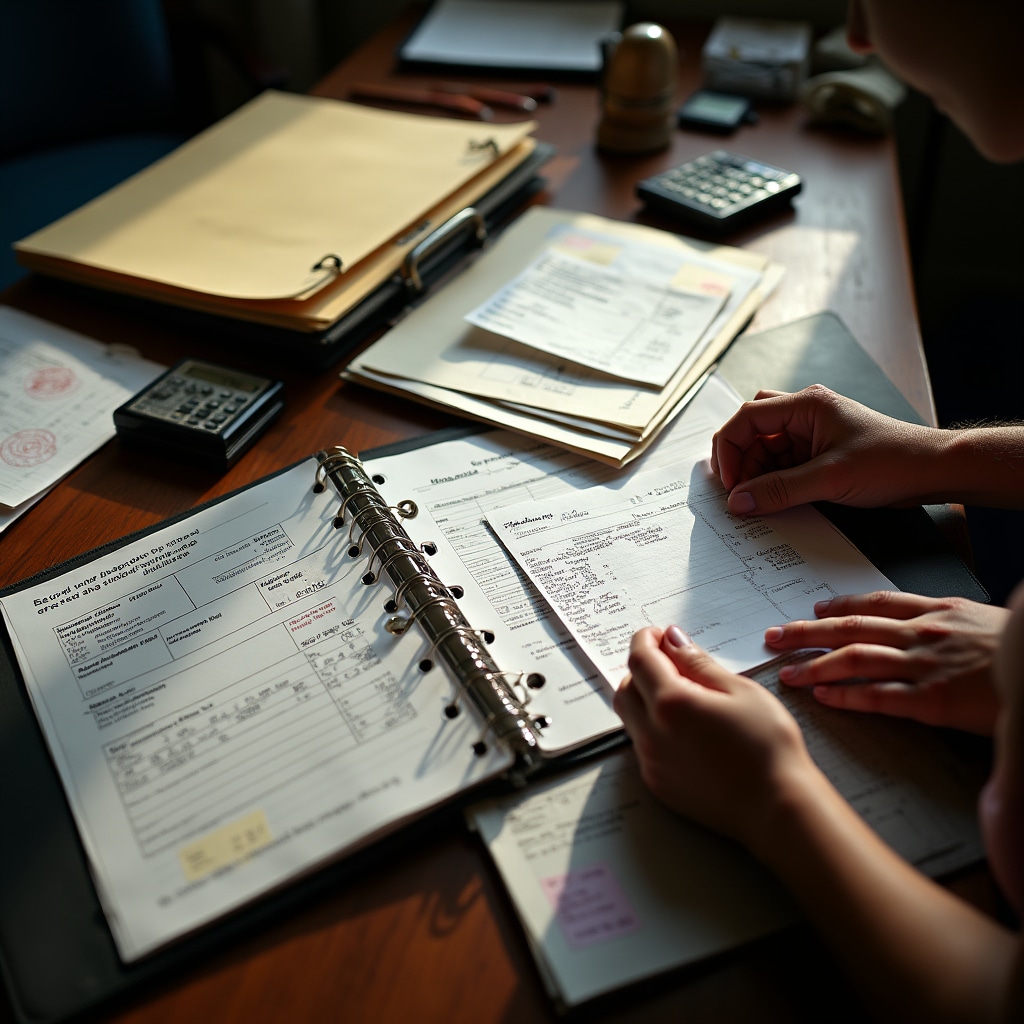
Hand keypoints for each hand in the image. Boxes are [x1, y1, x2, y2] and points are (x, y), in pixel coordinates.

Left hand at [614, 625, 822, 851]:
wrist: (776, 806)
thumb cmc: (767, 748)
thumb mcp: (739, 690)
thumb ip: (698, 663)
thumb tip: (674, 641)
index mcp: (671, 703)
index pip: (640, 660)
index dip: (645, 640)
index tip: (658, 635)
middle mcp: (652, 733)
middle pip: (626, 688)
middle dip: (641, 668)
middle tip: (669, 661)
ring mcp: (652, 762)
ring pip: (630, 717)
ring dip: (644, 698)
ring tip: (680, 694)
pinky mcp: (658, 784)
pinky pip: (642, 745)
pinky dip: (652, 727)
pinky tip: (685, 728)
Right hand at [710, 385, 941, 515]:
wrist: (932, 471)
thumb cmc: (893, 461)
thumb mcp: (830, 479)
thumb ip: (779, 490)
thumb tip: (739, 501)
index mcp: (806, 404)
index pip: (748, 418)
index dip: (730, 449)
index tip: (729, 482)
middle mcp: (805, 413)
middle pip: (752, 430)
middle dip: (740, 461)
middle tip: (739, 492)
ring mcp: (812, 432)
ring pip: (765, 449)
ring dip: (756, 473)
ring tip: (758, 500)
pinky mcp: (819, 452)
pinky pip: (783, 463)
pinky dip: (773, 480)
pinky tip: (774, 499)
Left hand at [766, 591, 1006, 734]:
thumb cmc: (1021, 648)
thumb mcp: (983, 619)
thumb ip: (947, 620)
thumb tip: (925, 621)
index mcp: (936, 611)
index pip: (875, 603)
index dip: (839, 605)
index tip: (813, 609)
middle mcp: (923, 634)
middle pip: (851, 627)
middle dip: (807, 632)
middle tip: (775, 636)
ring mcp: (925, 666)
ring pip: (855, 659)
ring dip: (815, 665)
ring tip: (786, 671)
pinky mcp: (934, 701)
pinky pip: (878, 697)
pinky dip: (846, 696)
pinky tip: (822, 697)